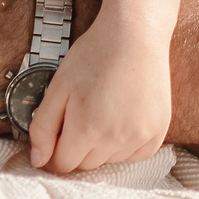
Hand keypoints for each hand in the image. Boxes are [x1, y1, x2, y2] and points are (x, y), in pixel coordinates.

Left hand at [26, 18, 171, 173]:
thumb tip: (39, 161)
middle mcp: (115, 138)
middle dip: (78, 147)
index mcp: (86, 128)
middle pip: (87, 164)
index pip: (62, 164)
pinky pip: (137, 155)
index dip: (55, 150)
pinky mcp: (158, 130)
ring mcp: (140, 135)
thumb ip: (42, 127)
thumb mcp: (58, 85)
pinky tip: (124, 119)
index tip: (59, 132)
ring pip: (111, 160)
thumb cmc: (95, 54)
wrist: (136, 33)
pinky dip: (128, 145)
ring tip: (105, 111)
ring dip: (103, 146)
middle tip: (82, 114)